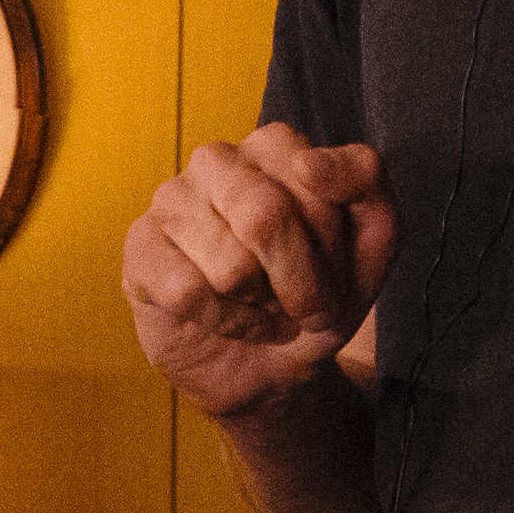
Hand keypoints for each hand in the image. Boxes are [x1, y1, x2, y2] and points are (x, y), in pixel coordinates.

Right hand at [125, 127, 394, 421]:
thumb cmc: (316, 295)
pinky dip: (225, 322)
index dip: (337, 246)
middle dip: (301, 284)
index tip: (337, 275)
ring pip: (231, 265)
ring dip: (262, 308)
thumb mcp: (373, 244)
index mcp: (276, 146)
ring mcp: (171, 200)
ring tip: (264, 309)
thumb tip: (310, 163)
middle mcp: (218, 159)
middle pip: (268, 217)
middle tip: (307, 308)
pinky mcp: (140, 248)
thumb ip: (368, 186)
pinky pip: (189, 292)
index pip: (320, 178)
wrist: (271, 366)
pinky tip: (230, 321)